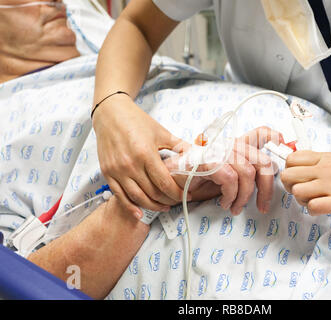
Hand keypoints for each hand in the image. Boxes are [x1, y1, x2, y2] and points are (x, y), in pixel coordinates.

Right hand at [92, 94, 189, 218]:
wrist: (110, 113)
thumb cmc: (137, 121)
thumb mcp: (161, 132)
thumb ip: (180, 145)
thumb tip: (198, 154)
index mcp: (145, 153)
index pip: (164, 182)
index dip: (177, 193)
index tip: (186, 195)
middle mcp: (130, 164)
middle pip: (152, 192)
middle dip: (168, 200)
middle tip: (177, 201)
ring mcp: (117, 170)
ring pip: (137, 197)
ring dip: (152, 206)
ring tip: (164, 206)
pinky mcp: (107, 173)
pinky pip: (119, 195)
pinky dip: (130, 207)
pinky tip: (140, 213)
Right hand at [166, 126, 283, 214]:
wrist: (168, 181)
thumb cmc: (194, 180)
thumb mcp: (221, 177)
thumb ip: (239, 174)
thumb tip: (261, 186)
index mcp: (233, 146)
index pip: (259, 133)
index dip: (273, 136)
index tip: (282, 142)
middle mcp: (229, 145)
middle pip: (262, 161)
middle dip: (267, 189)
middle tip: (263, 206)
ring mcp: (219, 151)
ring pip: (248, 174)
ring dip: (244, 197)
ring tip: (234, 207)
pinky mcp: (209, 160)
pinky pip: (231, 179)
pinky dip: (230, 196)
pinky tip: (224, 202)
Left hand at [281, 151, 330, 216]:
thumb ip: (321, 164)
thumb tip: (302, 169)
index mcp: (325, 158)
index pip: (291, 159)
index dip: (290, 170)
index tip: (297, 178)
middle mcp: (325, 170)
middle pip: (287, 175)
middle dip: (290, 187)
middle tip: (303, 192)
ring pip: (296, 192)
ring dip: (302, 201)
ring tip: (315, 202)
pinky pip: (312, 207)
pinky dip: (314, 211)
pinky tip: (324, 209)